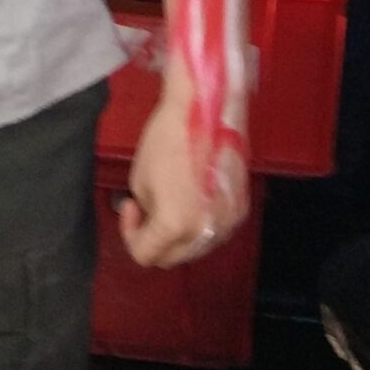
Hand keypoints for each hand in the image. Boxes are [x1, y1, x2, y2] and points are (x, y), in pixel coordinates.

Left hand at [119, 86, 250, 268]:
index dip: (130, 234)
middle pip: (172, 258)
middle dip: (154, 239)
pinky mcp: (240, 209)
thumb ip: (145, 213)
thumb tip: (149, 220)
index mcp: (175, 225)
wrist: (203, 110)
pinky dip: (199, 223)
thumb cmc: (167, 138)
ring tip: (168, 202)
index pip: (145, 254)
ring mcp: (226, 222)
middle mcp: (205, 230)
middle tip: (144, 212)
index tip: (130, 208)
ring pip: (195, 248)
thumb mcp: (139, 180)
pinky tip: (190, 199)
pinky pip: (214, 230)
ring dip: (178, 235)